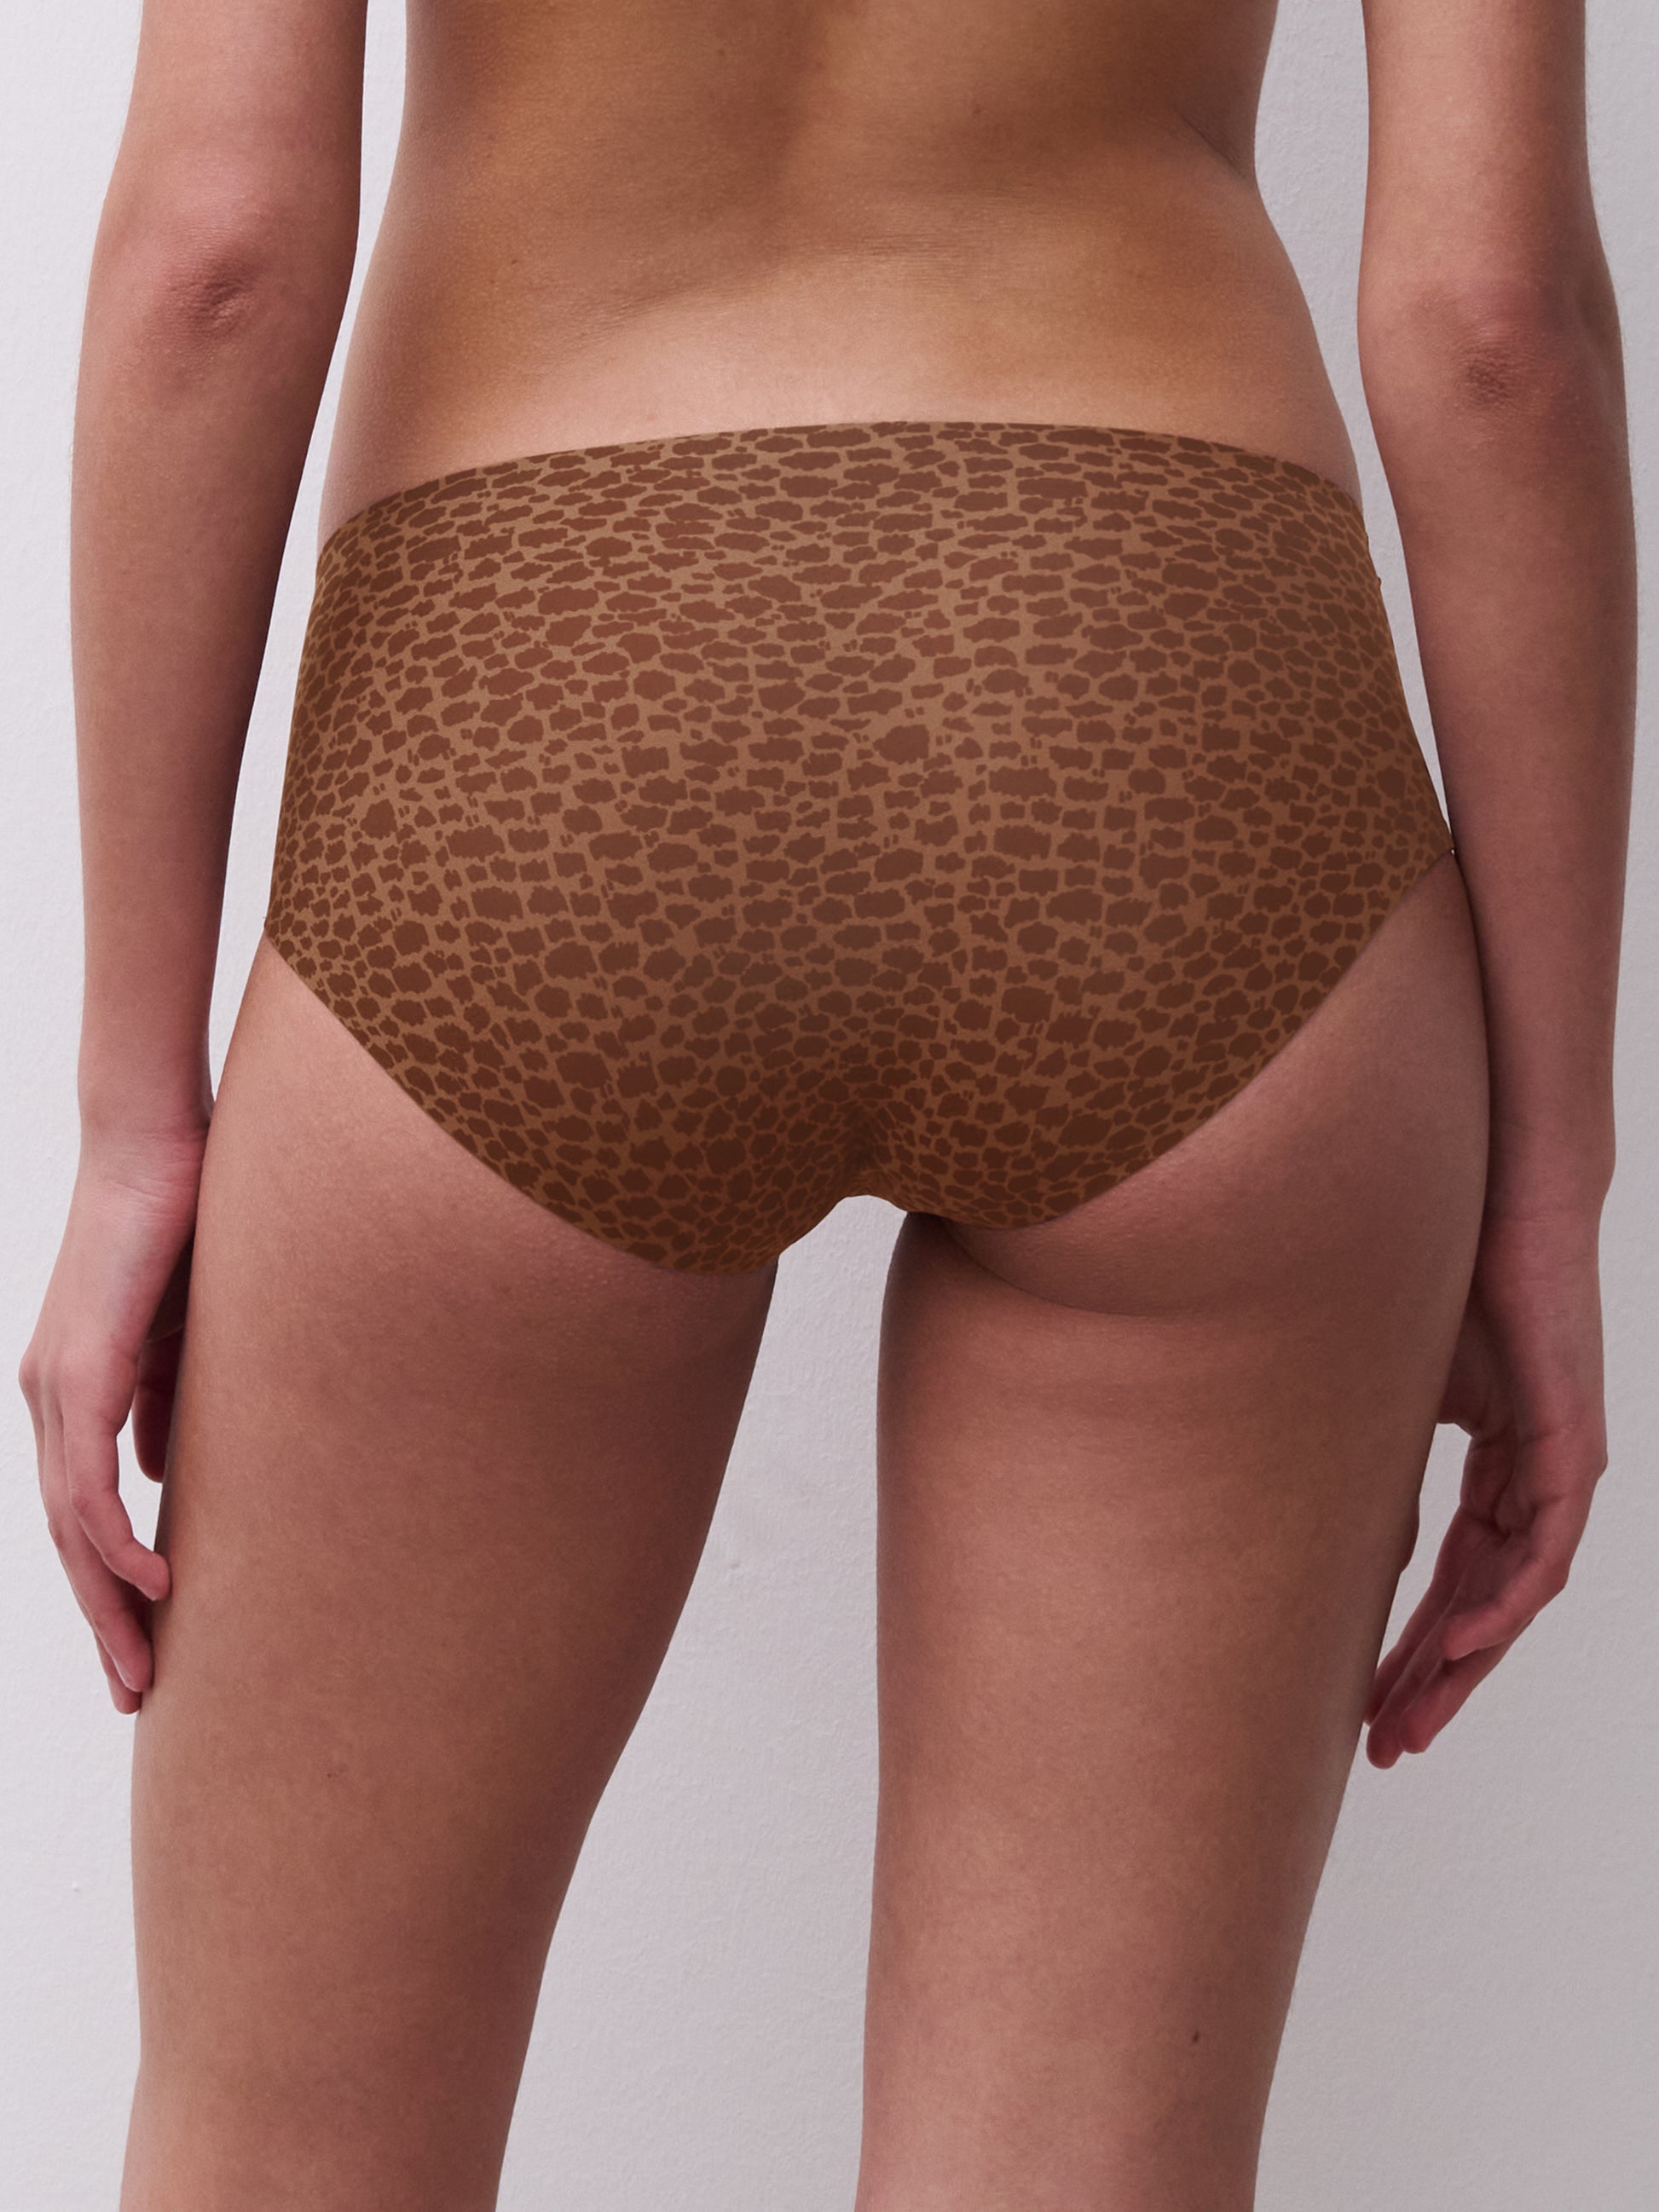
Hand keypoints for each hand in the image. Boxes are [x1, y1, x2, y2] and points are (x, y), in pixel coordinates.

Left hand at [18, 1128, 205, 1712]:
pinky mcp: (76, 1369)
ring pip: (68, 1526)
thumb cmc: (184, 1223)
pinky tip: (152, 1583)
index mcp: (73, 1391)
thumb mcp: (183, 1335)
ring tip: (144, 1666)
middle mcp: (48, 1399)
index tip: (146, 1644)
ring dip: (106, 1605)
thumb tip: (163, 1475)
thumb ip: (168, 1403)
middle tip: (137, 1691)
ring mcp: (54, 1386)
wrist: (157, 1141)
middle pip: (66, 1539)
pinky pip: (87, 1481)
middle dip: (103, 1623)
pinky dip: (115, 1539)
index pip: (82, 1512)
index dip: (109, 1585)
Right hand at [1365, 1201, 1607, 1765]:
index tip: (1365, 1701)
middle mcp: (1538, 1478)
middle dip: (1434, 1681)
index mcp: (1496, 1463)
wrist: (1502, 1196)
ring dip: (1465, 1663)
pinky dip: (1506, 1600)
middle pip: (1485, 1607)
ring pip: (1518, 1595)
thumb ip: (1372, 1454)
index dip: (1412, 1645)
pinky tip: (1467, 1642)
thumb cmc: (1443, 1270)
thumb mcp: (1390, 1385)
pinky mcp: (1572, 1444)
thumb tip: (1317, 1513)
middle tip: (1385, 1746)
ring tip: (1414, 1721)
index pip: (1454, 1577)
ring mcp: (1560, 1466)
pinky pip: (1547, 1549)